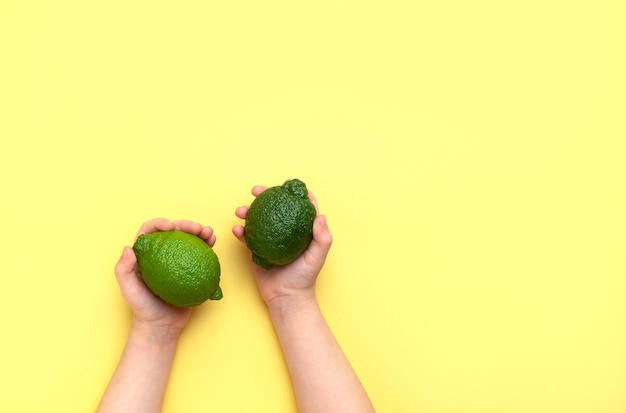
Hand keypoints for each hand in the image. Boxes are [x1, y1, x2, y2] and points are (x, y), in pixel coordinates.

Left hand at [114, 218, 216, 338]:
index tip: (171, 227)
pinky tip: (213, 242)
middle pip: (173, 232)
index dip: (160, 224)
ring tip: (208, 232)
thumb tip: (128, 248)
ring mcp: (177, 260)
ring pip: (188, 239)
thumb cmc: (143, 309)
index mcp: (145, 254)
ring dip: (200, 231)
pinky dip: (207, 245)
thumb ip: (123, 270)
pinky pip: (200, 253)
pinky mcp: (191, 267)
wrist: (161, 325)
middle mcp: (161, 253)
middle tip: (197, 228)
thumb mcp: (129, 291)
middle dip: (186, 224)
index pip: (150, 232)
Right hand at [232, 186, 332, 306]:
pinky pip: (247, 236)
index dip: (293, 191)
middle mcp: (284, 229)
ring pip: (257, 218)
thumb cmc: (305, 277)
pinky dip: (240, 231)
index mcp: (301, 229)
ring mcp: (269, 238)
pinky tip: (236, 229)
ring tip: (240, 210)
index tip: (284, 184)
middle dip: (264, 194)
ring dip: (247, 210)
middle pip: (274, 205)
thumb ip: (322, 238)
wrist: (286, 298)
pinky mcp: (256, 249)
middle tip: (256, 190)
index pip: (299, 204)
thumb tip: (320, 216)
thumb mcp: (317, 257)